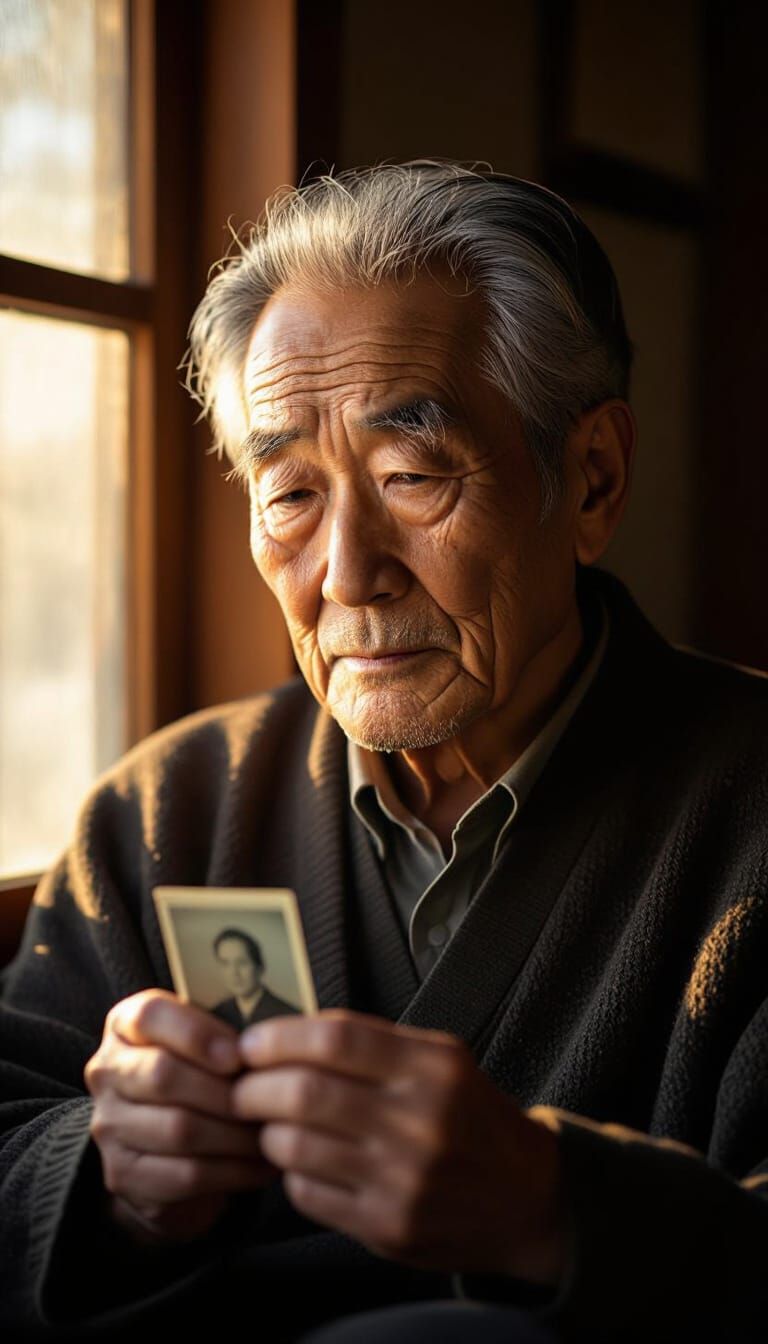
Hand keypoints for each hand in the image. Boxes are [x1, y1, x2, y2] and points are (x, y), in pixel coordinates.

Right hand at [85, 989, 274, 1243]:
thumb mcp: (204, 1043)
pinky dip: (234, 1170)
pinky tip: (262, 1164)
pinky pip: (186, 1174)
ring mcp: (109, 1126)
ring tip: (273, 1131)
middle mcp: (107, 1072)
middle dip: (224, 1089)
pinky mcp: (123, 1175)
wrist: (164, 1150)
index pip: (149, 1015)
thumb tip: (269, 1043)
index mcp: (125, 1025)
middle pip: (163, 1074)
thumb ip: (224, 1032)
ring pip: (179, 1128)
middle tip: (268, 1099)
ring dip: (236, 1133)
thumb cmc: (200, 1078)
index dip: (196, 1033)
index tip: (238, 1055)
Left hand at [231, 1010, 564, 1281]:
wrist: (527, 1199)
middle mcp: (419, 1122)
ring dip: (266, 1132)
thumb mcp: (442, 1061)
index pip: (335, 1040)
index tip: (251, 1043)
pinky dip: (291, 1174)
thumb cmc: (472, 1119)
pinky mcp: (387, 1227)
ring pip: (294, 1146)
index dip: (279, 1037)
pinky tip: (302, 1163)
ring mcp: (402, 1179)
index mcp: (432, 1068)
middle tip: (242, 1087)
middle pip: (304, 1093)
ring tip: (269, 1125)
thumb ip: (375, 1044)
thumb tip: (290, 1032)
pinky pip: (307, 1194)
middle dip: (254, 1087)